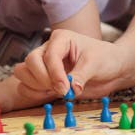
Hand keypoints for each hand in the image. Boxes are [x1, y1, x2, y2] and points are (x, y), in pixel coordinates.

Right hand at [13, 29, 128, 99]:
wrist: (112, 69)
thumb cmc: (105, 59)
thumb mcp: (96, 64)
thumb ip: (81, 76)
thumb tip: (71, 89)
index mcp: (60, 39)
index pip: (49, 55)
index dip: (55, 74)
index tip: (66, 89)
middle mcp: (48, 49)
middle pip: (30, 61)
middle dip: (43, 79)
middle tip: (62, 91)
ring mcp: (43, 64)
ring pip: (23, 72)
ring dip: (35, 86)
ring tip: (55, 92)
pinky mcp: (43, 79)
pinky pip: (25, 85)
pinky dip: (33, 93)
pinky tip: (49, 95)